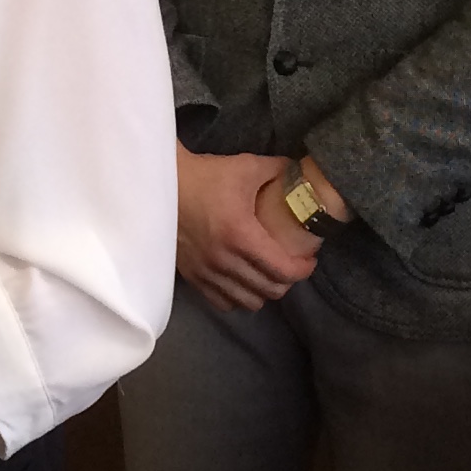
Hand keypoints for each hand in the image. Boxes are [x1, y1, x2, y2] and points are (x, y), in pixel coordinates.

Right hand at [176, 147, 319, 312]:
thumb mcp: (246, 167)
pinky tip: (242, 282)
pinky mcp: (192, 277)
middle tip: (292, 264)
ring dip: (264, 292)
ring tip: (267, 275)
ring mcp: (207, 273)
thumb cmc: (204, 176)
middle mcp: (225, 261)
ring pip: (248, 302)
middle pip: (269, 290)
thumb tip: (302, 172)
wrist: (160, 185)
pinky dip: (238, 297)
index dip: (303, 269)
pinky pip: (223, 303)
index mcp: (241, 235)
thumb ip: (278, 170)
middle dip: (288, 280)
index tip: (309, 258)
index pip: (283, 269)